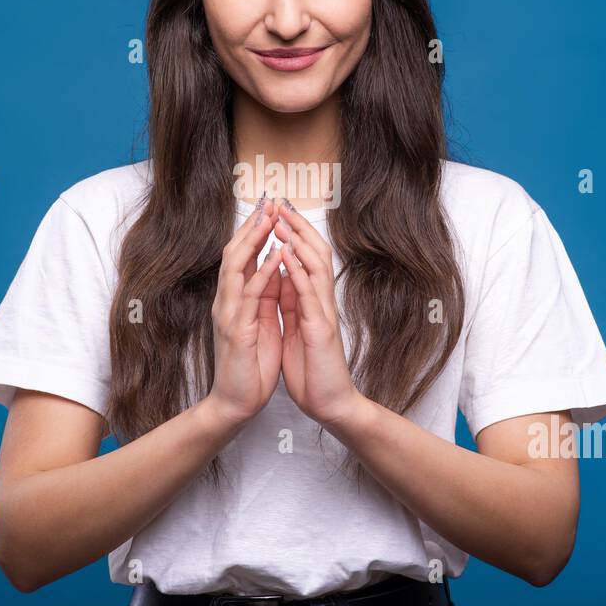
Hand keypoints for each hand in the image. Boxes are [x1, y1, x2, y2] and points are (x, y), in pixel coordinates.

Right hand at [208, 195, 285, 424]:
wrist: (236, 403)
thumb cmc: (249, 366)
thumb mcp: (259, 324)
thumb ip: (263, 298)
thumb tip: (274, 271)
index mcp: (234, 301)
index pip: (241, 257)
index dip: (254, 231)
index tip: (270, 208)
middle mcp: (226, 302)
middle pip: (234, 253)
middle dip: (252, 226)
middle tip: (268, 201)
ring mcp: (228, 315)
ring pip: (235, 268)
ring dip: (253, 241)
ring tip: (268, 218)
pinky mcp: (235, 331)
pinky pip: (248, 296)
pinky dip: (261, 273)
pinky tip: (273, 257)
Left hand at [272, 200, 361, 427]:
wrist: (329, 403)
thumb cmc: (313, 368)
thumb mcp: (297, 328)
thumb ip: (292, 302)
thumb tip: (283, 275)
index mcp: (311, 302)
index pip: (305, 258)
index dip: (292, 234)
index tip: (276, 212)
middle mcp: (321, 302)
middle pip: (314, 253)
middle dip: (296, 227)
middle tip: (280, 203)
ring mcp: (323, 314)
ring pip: (315, 267)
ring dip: (298, 241)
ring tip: (282, 220)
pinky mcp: (321, 330)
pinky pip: (310, 295)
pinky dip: (298, 272)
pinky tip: (288, 255)